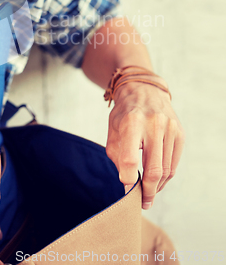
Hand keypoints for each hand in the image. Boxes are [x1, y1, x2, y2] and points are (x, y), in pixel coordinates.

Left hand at [105, 80, 184, 209]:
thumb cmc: (124, 114)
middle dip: (147, 191)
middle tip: (142, 202)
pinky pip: (174, 163)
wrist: (144, 90)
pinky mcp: (180, 133)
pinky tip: (157, 181)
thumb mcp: (113, 130)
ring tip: (149, 193)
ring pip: (166, 169)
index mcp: (132, 122)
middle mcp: (154, 124)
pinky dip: (166, 176)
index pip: (130, 158)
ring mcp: (170, 128)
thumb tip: (126, 184)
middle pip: (153, 168)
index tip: (126, 189)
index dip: (128, 178)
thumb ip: (117, 156)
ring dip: (157, 186)